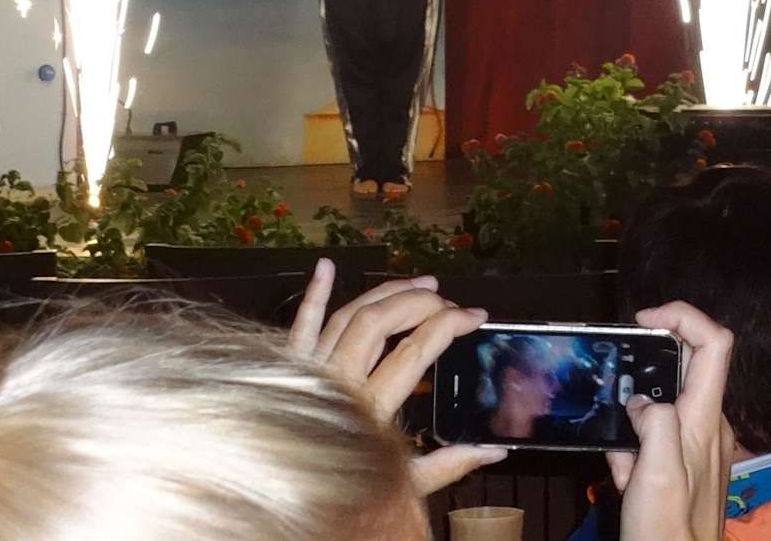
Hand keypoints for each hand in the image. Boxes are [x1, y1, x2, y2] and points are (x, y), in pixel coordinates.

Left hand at [288, 259, 505, 494]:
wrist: (276, 502)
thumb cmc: (338, 499)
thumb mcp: (400, 489)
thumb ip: (447, 465)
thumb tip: (494, 451)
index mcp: (370, 409)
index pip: (416, 350)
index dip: (451, 324)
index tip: (477, 317)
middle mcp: (337, 383)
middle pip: (381, 322)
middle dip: (421, 302)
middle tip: (449, 301)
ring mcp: (309, 372)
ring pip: (349, 316)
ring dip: (386, 293)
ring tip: (419, 283)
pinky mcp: (286, 369)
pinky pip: (300, 326)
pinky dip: (313, 296)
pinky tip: (325, 268)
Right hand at [607, 302, 734, 540]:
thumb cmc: (668, 530)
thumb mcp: (655, 474)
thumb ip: (653, 424)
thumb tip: (641, 401)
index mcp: (706, 419)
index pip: (714, 344)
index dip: (683, 317)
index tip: (645, 319)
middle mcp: (708, 425)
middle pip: (683, 372)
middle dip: (642, 382)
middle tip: (617, 409)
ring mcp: (699, 445)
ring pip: (660, 411)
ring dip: (632, 429)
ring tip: (623, 466)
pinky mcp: (685, 466)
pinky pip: (655, 442)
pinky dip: (633, 454)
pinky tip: (625, 481)